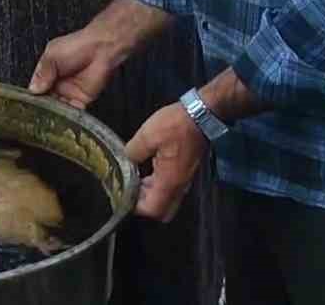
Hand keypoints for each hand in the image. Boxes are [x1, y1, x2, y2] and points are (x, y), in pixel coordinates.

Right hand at [27, 0, 169, 108]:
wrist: (101, 49)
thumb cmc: (78, 45)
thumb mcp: (52, 55)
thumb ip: (42, 73)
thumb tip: (33, 89)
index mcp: (48, 71)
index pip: (36, 87)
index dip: (33, 95)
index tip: (28, 103)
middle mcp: (58, 83)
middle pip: (46, 100)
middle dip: (42, 106)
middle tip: (37, 111)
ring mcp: (69, 92)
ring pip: (58, 107)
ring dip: (54, 112)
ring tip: (49, 114)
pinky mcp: (82, 99)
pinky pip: (72, 111)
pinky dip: (68, 115)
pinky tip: (62, 115)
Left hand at [125, 102, 207, 222]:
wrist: (202, 114)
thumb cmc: (176, 126)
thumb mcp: (147, 136)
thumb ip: (132, 152)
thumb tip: (125, 161)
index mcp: (168, 181)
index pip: (152, 210)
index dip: (135, 207)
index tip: (123, 194)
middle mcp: (178, 185)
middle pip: (162, 211)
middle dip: (145, 204)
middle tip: (131, 189)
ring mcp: (184, 179)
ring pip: (167, 199)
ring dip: (151, 193)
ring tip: (135, 178)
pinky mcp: (186, 170)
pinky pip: (170, 187)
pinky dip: (158, 184)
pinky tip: (148, 169)